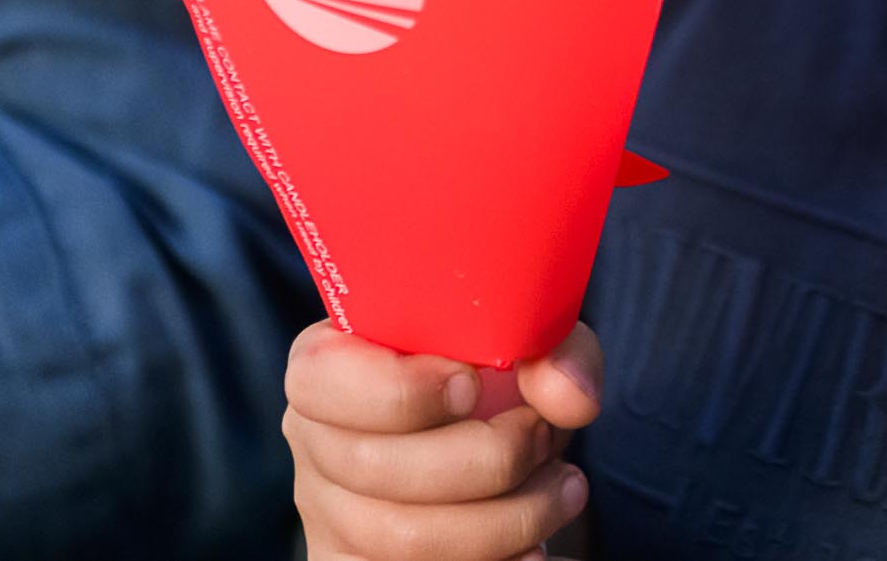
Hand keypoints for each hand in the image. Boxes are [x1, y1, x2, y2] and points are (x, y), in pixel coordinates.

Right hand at [286, 321, 605, 560]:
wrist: (499, 451)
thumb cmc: (498, 385)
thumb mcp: (528, 345)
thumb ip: (553, 350)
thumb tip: (569, 396)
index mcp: (331, 364)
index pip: (322, 379)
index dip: (399, 390)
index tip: (472, 386)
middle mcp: (317, 444)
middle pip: (373, 467)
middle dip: (486, 457)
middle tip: (544, 439)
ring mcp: (330, 517)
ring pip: (402, 539)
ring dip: (506, 519)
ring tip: (562, 491)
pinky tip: (535, 549)